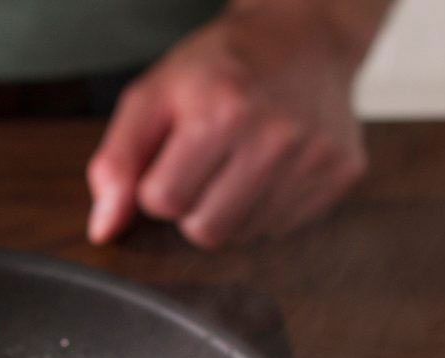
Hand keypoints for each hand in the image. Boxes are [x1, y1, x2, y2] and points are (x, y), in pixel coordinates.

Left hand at [86, 0, 381, 248]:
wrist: (305, 34)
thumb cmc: (221, 66)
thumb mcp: (154, 95)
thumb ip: (117, 161)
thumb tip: (104, 229)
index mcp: (222, 111)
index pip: (163, 201)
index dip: (158, 185)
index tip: (173, 156)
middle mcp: (276, 136)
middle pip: (205, 230)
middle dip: (194, 204)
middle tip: (206, 163)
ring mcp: (314, 158)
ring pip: (244, 237)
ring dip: (230, 208)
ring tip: (239, 162)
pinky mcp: (341, 174)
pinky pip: (282, 229)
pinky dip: (267, 207)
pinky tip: (270, 167)